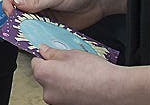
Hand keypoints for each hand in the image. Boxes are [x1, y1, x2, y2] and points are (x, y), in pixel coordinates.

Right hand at [4, 0, 126, 29]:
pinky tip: (38, 38)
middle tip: (17, 28)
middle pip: (17, 10)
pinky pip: (39, 31)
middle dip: (15, 19)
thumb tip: (16, 5)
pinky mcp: (50, 24)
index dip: (7, 4)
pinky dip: (37, 35)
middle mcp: (35, 0)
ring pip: (27, 22)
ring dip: (26, 29)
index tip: (9, 14)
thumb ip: (35, 1)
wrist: (97, 0)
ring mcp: (43, 12)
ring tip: (28, 35)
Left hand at [32, 48, 149, 104]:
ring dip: (62, 81)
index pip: (35, 63)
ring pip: (54, 87)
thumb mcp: (72, 53)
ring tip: (79, 76)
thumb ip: (53, 52)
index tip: (52, 55)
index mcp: (44, 74)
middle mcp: (47, 92)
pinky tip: (82, 85)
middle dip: (54, 70)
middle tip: (70, 64)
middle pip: (44, 77)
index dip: (45, 57)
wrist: (114, 91)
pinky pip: (63, 95)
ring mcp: (57, 103)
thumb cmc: (95, 73)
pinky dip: (69, 91)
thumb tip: (44, 50)